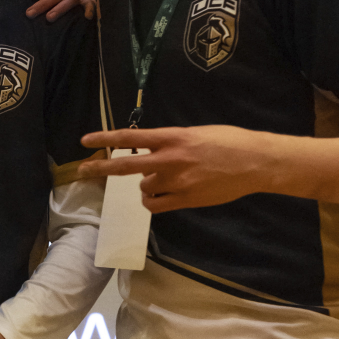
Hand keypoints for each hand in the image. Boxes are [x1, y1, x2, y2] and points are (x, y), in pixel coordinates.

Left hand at [78, 125, 273, 212]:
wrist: (257, 162)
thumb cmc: (227, 142)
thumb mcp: (194, 133)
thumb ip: (169, 142)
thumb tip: (149, 150)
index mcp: (173, 137)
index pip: (130, 137)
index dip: (105, 139)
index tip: (85, 141)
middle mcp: (170, 159)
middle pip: (126, 166)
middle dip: (100, 169)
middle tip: (81, 171)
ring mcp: (177, 181)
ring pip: (144, 188)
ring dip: (146, 185)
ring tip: (163, 179)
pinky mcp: (186, 200)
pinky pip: (155, 205)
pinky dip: (152, 201)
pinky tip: (159, 196)